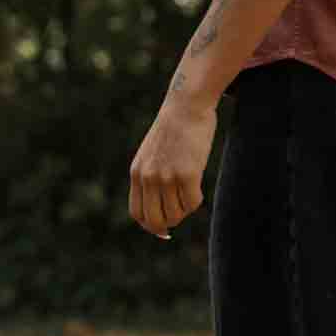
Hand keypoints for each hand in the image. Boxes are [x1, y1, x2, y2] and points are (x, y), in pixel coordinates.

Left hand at [129, 87, 216, 239]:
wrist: (186, 106)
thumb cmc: (174, 130)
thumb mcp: (152, 153)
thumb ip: (151, 176)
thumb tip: (161, 206)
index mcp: (137, 173)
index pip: (137, 213)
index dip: (150, 226)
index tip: (164, 229)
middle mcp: (149, 177)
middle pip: (156, 220)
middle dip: (169, 224)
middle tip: (180, 215)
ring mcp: (167, 176)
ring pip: (177, 213)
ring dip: (185, 208)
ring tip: (190, 190)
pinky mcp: (187, 174)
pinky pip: (193, 203)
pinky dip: (197, 200)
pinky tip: (198, 185)